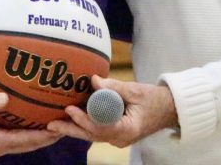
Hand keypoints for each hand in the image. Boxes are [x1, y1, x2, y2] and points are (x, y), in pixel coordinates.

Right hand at [0, 93, 62, 156]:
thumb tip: (4, 97)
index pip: (24, 141)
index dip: (42, 136)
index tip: (58, 129)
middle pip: (28, 146)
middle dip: (47, 139)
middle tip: (65, 128)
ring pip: (24, 146)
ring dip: (40, 139)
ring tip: (56, 129)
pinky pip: (17, 142)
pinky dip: (29, 137)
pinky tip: (36, 127)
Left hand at [47, 76, 177, 148]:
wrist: (169, 109)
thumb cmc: (155, 99)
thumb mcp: (135, 90)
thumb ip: (114, 86)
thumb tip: (93, 79)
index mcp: (128, 129)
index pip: (101, 127)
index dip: (84, 119)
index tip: (71, 110)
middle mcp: (121, 138)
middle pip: (92, 135)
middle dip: (71, 129)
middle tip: (51, 123)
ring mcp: (118, 139)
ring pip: (92, 135)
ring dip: (74, 129)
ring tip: (53, 124)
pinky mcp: (116, 134)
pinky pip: (97, 132)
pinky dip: (83, 126)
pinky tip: (69, 121)